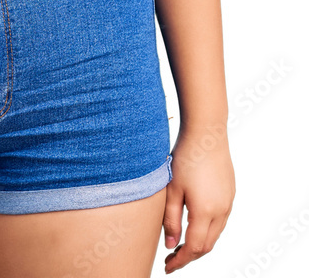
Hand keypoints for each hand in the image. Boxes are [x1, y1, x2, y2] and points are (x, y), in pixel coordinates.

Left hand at [163, 130, 235, 271]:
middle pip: (207, 245)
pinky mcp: (230, 192)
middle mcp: (221, 211)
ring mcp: (228, 202)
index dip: (180, 261)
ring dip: (199, 243)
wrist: (207, 132)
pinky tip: (194, 224)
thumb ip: (171, 219)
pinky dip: (207, 230)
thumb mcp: (172, 189)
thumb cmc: (185, 157)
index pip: (194, 248)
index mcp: (205, 211)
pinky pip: (220, 220)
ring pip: (215, 234)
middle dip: (190, 255)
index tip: (167, 267)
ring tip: (180, 243)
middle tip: (171, 258)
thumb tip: (171, 245)